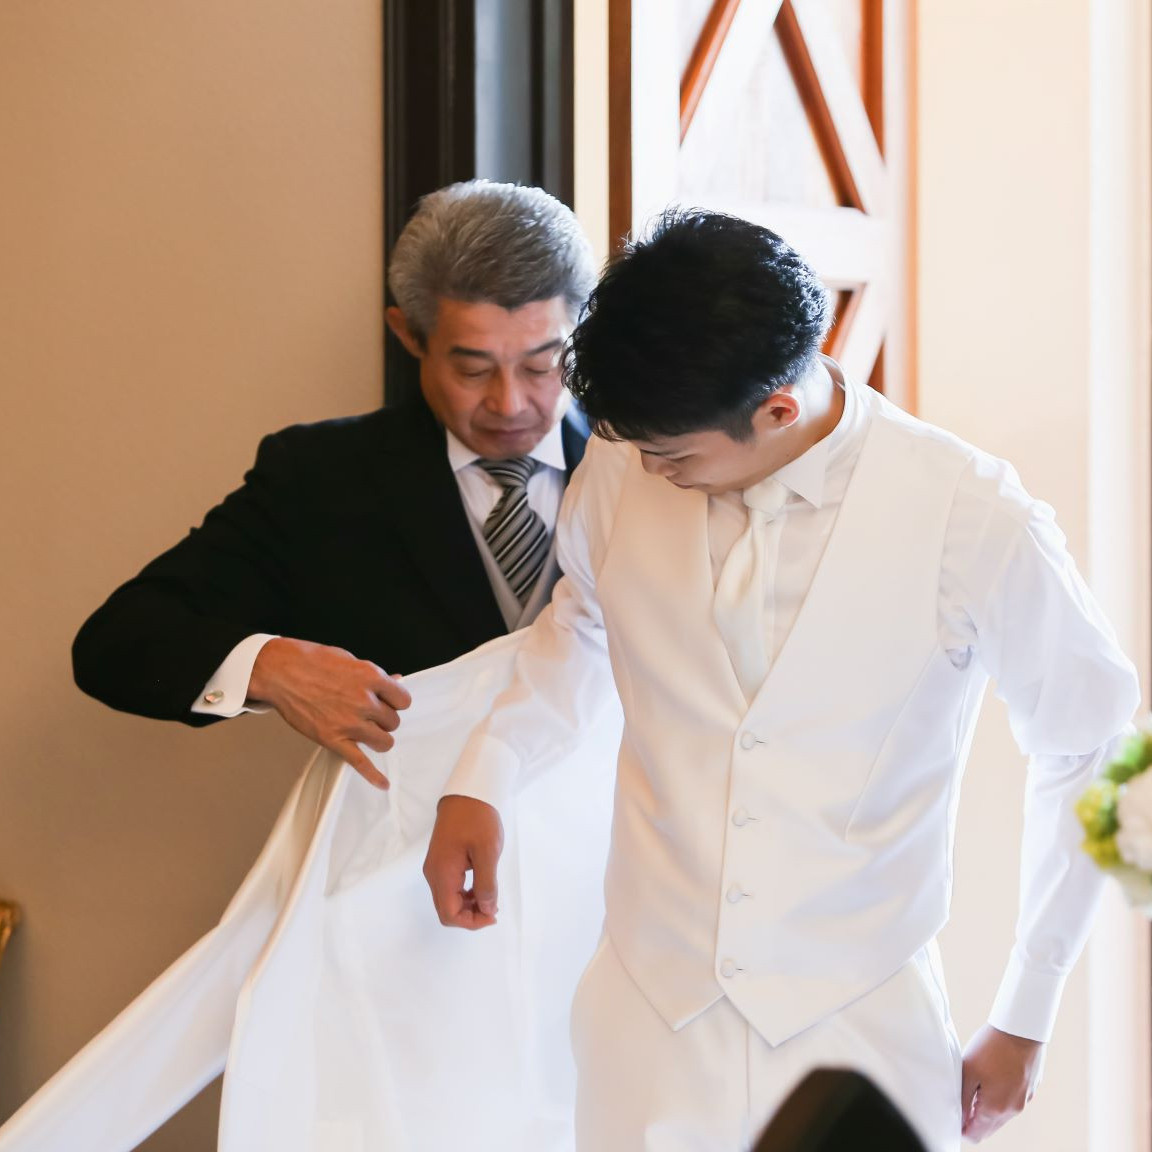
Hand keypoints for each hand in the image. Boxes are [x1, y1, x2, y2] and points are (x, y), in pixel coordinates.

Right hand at [248, 637, 410, 788]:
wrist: (280, 672)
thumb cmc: (310, 661)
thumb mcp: (348, 660)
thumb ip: (373, 676)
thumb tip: (395, 681)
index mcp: (371, 677)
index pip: (403, 700)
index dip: (396, 702)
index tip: (388, 703)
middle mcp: (364, 701)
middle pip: (393, 722)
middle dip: (383, 719)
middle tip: (369, 715)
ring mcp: (349, 722)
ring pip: (384, 741)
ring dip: (378, 738)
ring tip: (367, 732)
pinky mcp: (333, 739)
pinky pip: (359, 762)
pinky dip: (372, 775)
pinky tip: (382, 784)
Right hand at [423, 795, 503, 929]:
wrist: (467, 792)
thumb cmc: (477, 818)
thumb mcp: (487, 851)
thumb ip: (486, 884)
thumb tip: (486, 909)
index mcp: (442, 873)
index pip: (449, 914)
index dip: (471, 922)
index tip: (493, 914)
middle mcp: (434, 874)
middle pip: (446, 911)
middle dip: (470, 916)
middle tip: (493, 908)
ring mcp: (436, 867)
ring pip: (448, 901)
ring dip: (469, 906)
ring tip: (490, 897)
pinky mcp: (441, 861)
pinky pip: (450, 888)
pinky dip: (465, 894)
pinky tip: (481, 886)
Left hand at [961, 1024, 1043, 1141]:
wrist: (1021, 1029)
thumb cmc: (992, 1046)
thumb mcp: (968, 1070)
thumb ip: (963, 1098)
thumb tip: (960, 1118)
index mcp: (995, 1108)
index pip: (977, 1135)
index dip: (962, 1129)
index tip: (953, 1119)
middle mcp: (1012, 1109)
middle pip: (989, 1128)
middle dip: (974, 1121)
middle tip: (961, 1103)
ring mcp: (1024, 1100)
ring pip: (1001, 1116)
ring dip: (987, 1109)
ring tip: (974, 1089)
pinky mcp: (1030, 1089)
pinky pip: (1012, 1102)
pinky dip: (1000, 1099)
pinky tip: (992, 1080)